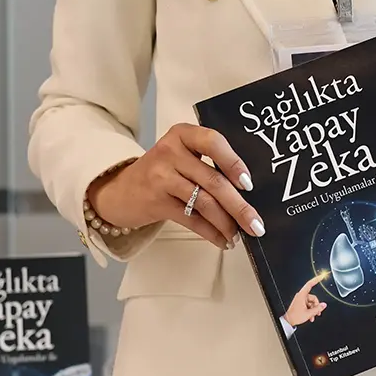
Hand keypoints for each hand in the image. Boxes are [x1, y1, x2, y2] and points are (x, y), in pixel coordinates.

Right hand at [87, 123, 263, 248]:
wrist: (119, 190)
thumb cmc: (160, 171)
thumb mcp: (180, 154)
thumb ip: (208, 162)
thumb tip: (247, 190)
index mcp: (182, 134)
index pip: (213, 142)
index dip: (233, 162)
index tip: (248, 183)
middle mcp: (171, 152)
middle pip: (213, 179)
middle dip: (239, 205)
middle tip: (256, 224)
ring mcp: (161, 177)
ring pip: (204, 202)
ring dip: (226, 223)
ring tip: (239, 234)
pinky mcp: (156, 202)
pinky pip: (191, 219)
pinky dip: (210, 232)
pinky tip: (222, 240)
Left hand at [283, 273, 328, 326]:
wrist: (288, 321)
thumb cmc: (295, 316)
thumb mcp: (309, 313)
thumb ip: (317, 308)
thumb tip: (323, 305)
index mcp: (302, 295)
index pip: (310, 284)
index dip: (316, 279)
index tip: (321, 276)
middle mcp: (301, 296)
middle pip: (313, 298)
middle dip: (316, 306)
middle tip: (317, 313)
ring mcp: (301, 300)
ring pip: (311, 303)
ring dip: (313, 310)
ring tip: (312, 317)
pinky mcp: (300, 303)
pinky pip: (308, 305)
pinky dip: (310, 310)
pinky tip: (310, 316)